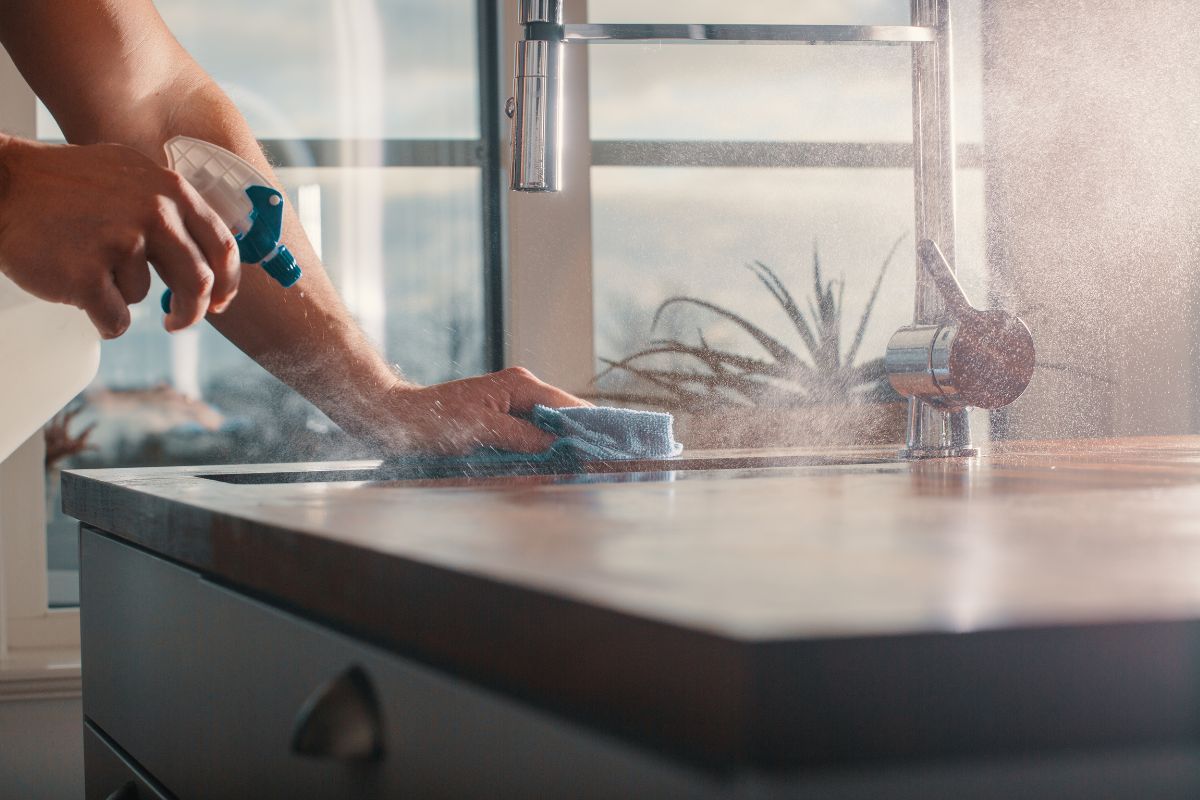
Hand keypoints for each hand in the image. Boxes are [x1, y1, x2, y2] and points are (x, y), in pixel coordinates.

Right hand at [0, 136, 239, 337]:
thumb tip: (210, 253)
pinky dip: (100, 317)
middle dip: (193, 311)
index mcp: (171, 191)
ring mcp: (121, 243)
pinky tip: (77, 289)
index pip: (223, 246)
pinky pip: (115, 319)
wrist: (2, 186)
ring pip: (143, 295)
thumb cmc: (65, 184)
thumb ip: (171, 207)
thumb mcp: (131, 175)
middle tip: (179, 322)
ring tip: (87, 262)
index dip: (228, 282)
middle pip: (199, 282)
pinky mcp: (88, 276)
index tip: (221, 301)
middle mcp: (154, 213)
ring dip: (119, 293)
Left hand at [360, 367, 590, 455]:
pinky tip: (555, 466)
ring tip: (586, 467)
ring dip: (564, 447)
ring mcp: (512, 405)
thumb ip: (523, 437)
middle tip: (604, 463)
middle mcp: (521, 390)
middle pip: (563, 416)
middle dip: (582, 438)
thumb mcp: (482, 430)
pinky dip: (545, 450)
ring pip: (550, 428)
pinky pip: (533, 435)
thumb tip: (559, 445)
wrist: (398, 420)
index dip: (591, 425)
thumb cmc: (434, 420)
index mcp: (521, 384)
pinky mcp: (503, 420)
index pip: (568, 405)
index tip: (612, 444)